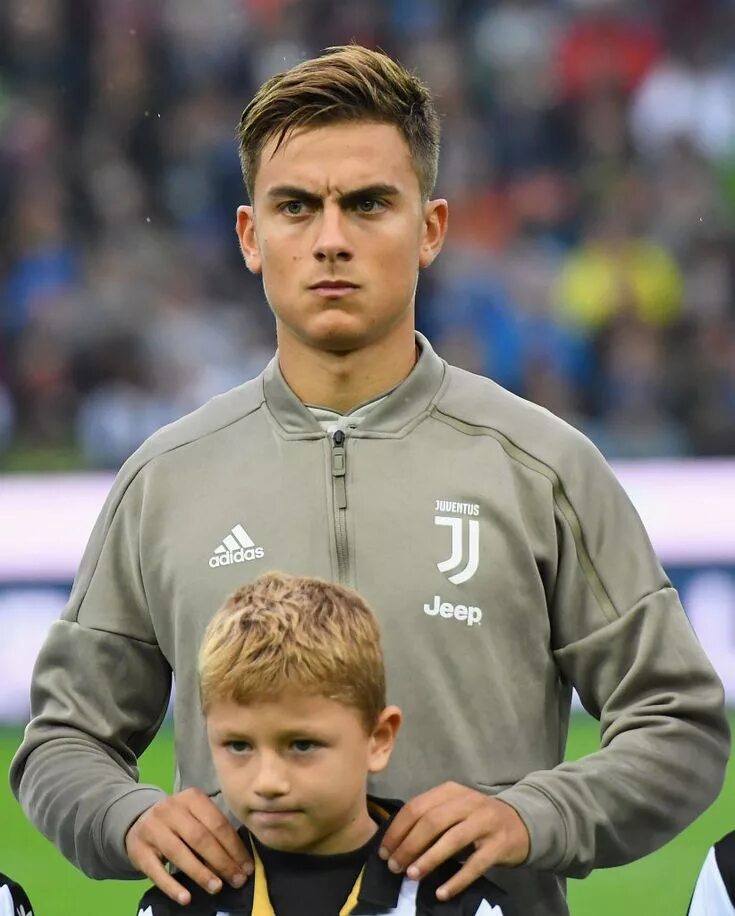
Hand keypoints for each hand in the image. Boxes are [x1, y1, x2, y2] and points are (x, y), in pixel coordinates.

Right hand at [125, 788, 251, 905]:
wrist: (140, 821)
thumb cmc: (179, 821)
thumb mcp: (196, 816)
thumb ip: (214, 831)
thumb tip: (239, 861)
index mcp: (192, 798)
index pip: (218, 824)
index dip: (234, 847)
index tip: (247, 867)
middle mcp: (171, 809)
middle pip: (201, 838)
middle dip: (222, 861)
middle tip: (237, 880)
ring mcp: (152, 828)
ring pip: (180, 853)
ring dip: (201, 874)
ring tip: (217, 888)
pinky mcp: (138, 850)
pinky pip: (156, 871)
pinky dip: (172, 886)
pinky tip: (186, 898)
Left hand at [379, 782, 529, 900]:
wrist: (520, 823)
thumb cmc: (476, 819)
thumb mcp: (453, 809)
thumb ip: (430, 817)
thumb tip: (396, 843)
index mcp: (451, 791)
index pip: (417, 807)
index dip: (397, 830)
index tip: (384, 851)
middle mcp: (467, 802)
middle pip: (431, 822)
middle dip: (408, 845)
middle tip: (394, 866)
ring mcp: (485, 822)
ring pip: (451, 840)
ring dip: (428, 860)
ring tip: (411, 876)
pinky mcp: (498, 845)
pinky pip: (475, 865)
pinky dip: (456, 880)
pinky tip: (441, 893)